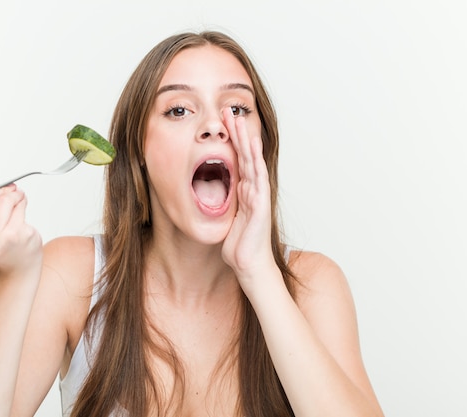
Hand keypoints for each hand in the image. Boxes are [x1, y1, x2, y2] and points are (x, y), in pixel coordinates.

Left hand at [221, 109, 276, 289]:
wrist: (249, 265)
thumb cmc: (238, 246)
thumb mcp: (225, 219)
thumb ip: (221, 204)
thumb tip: (206, 196)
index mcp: (243, 191)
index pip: (237, 160)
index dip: (231, 141)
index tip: (223, 123)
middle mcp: (252, 189)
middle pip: (245, 155)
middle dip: (237, 132)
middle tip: (229, 111)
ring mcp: (258, 195)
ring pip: (252, 161)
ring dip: (245, 140)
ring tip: (239, 120)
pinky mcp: (260, 203)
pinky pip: (258, 177)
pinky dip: (255, 160)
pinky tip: (252, 145)